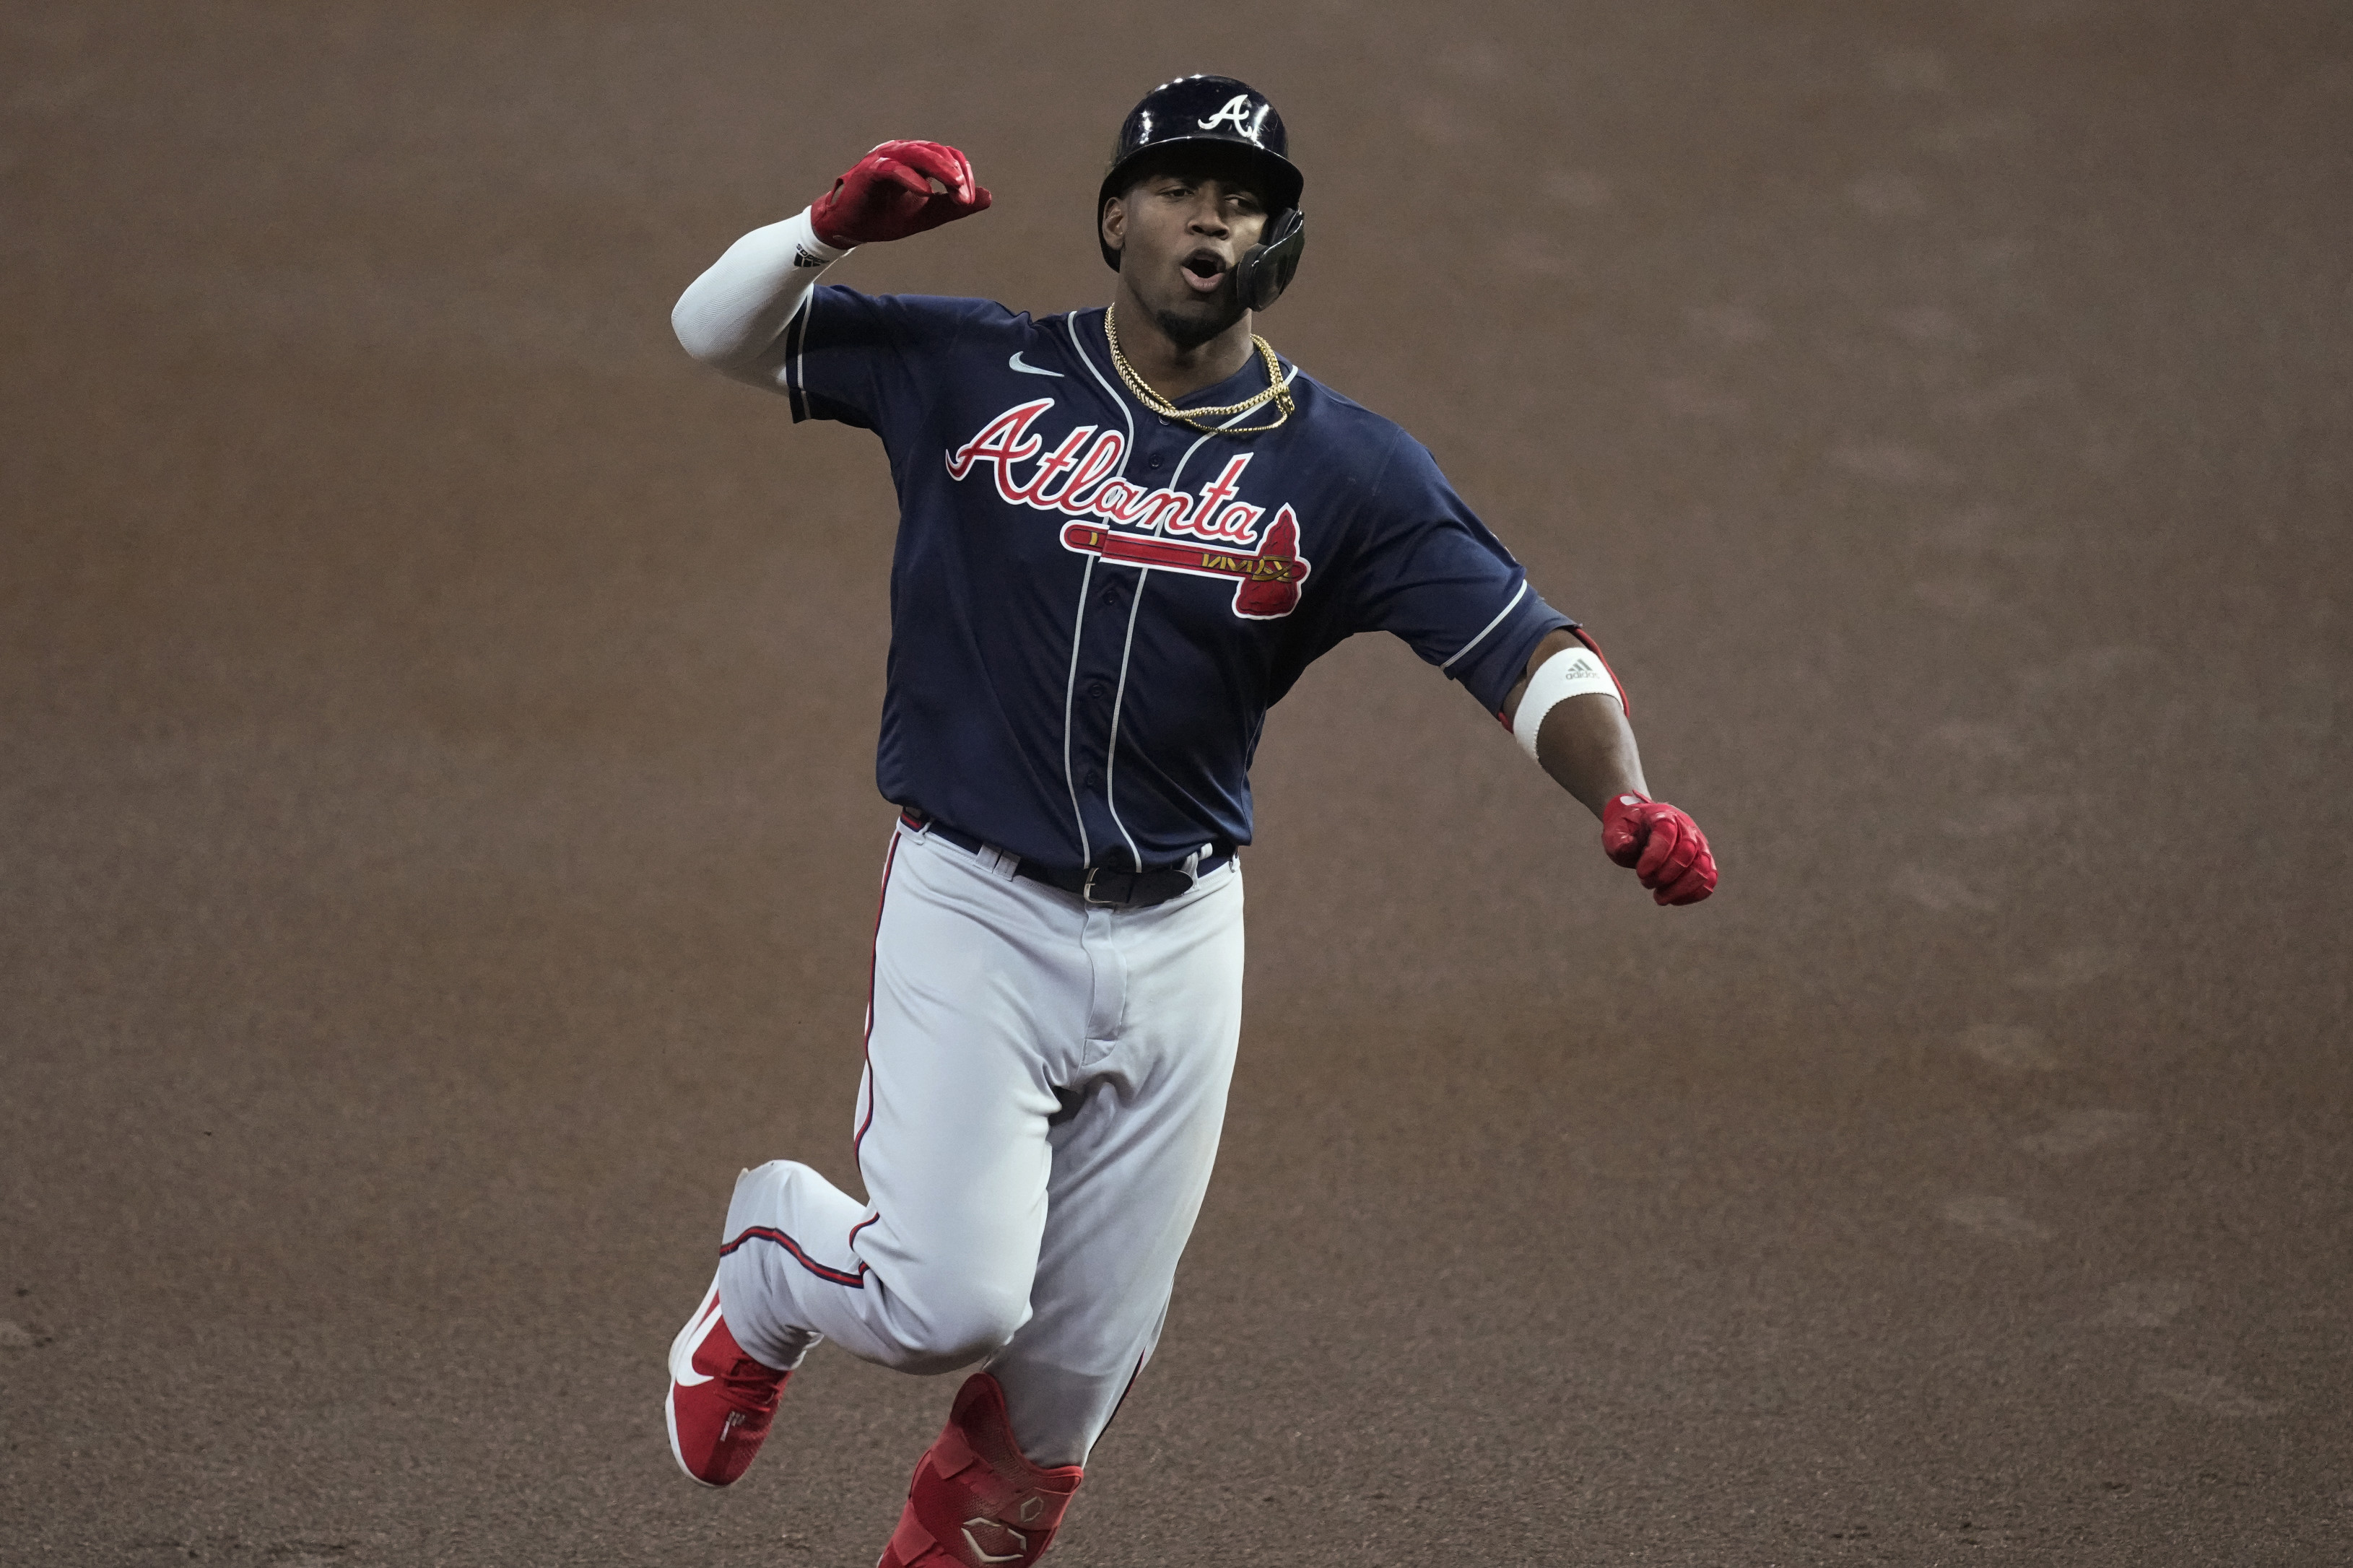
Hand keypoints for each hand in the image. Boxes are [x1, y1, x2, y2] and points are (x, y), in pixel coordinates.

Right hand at [810, 140, 990, 246]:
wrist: (851, 228)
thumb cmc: (887, 216)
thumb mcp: (927, 215)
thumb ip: (954, 206)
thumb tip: (988, 198)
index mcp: (919, 161)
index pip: (950, 157)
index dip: (964, 175)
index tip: (969, 202)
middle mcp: (904, 153)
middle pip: (937, 151)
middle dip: (956, 174)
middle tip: (965, 199)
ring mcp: (886, 158)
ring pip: (918, 153)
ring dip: (940, 169)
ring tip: (955, 187)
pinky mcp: (870, 170)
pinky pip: (893, 168)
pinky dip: (911, 178)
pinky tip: (926, 192)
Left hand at [1601, 793, 1716, 905]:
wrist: (1639, 827)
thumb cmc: (1628, 831)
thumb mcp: (1614, 833)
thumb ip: (1617, 841)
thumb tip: (1629, 849)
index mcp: (1662, 815)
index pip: (1667, 833)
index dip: (1654, 856)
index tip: (1640, 872)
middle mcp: (1686, 827)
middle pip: (1688, 851)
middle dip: (1665, 874)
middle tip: (1645, 882)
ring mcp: (1699, 843)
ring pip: (1703, 868)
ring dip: (1680, 889)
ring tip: (1659, 897)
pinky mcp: (1704, 860)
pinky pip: (1709, 880)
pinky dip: (1693, 894)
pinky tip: (1673, 899)